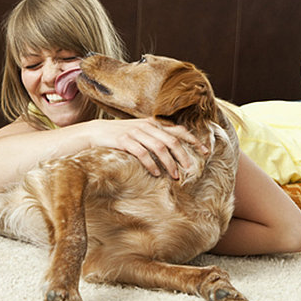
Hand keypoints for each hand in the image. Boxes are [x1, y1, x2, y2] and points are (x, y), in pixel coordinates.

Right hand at [86, 118, 207, 178]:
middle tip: (189, 170)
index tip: (205, 152)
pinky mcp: (124, 141)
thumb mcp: (138, 132)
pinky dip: (151, 164)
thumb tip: (172, 150)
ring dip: (169, 163)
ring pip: (159, 147)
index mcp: (152, 124)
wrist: (94, 132)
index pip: (178, 130)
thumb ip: (154, 137)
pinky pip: (142, 153)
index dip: (193, 140)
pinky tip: (156, 174)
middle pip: (172, 141)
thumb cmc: (118, 136)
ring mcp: (135, 132)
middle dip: (183, 156)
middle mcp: (146, 126)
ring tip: (174, 176)